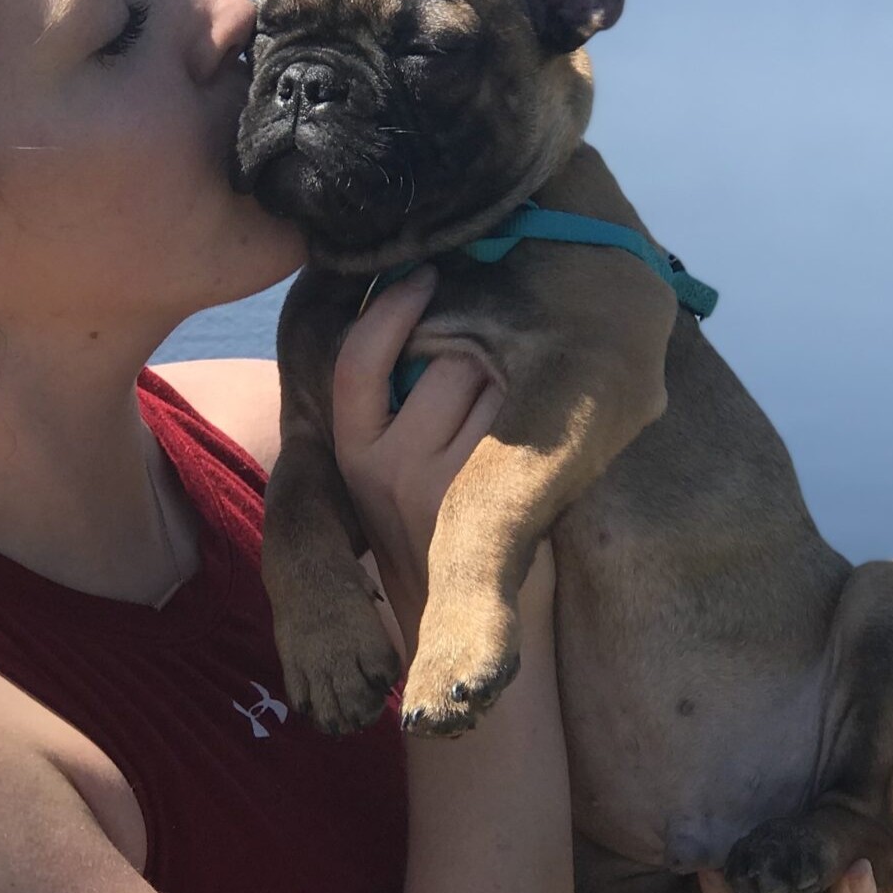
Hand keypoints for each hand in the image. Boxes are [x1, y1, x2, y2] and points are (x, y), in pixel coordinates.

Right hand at [331, 267, 504, 651]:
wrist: (454, 618)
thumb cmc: (430, 522)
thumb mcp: (385, 466)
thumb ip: (394, 405)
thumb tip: (430, 302)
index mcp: (350, 450)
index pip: (358, 359)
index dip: (391, 306)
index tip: (422, 274)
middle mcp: (382, 468)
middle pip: (441, 357)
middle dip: (477, 343)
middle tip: (498, 352)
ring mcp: (433, 486)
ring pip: (486, 380)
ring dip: (513, 372)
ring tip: (519, 393)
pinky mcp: (482, 503)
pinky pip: (517, 418)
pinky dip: (536, 405)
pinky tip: (541, 414)